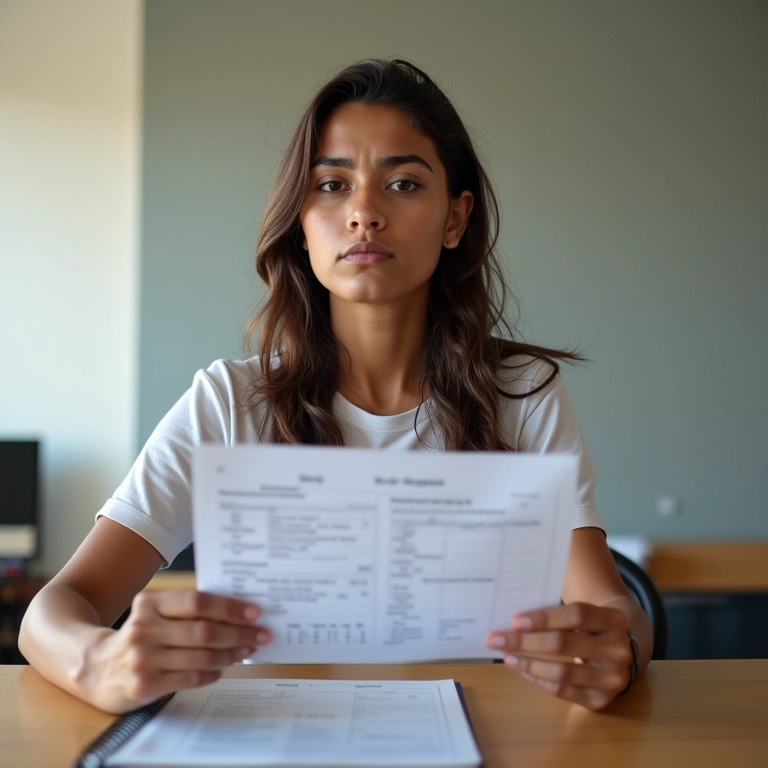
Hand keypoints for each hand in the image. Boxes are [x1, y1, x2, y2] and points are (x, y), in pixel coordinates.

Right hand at [82, 590, 270, 712]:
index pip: (197, 601)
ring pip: (200, 656)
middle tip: (260, 635)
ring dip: (230, 654)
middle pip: (203, 630)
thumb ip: (186, 610)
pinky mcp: (144, 685)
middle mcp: (144, 628)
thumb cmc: (139, 635)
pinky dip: (211, 674)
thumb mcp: (155, 613)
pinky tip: (222, 669)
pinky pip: (189, 678)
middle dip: (238, 633)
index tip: (254, 612)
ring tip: (246, 651)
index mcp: (150, 603)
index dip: (229, 607)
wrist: (96, 668)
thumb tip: (238, 611)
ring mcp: (142, 658)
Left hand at [486, 602, 632, 710]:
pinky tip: (523, 670)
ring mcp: (612, 678)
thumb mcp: (586, 612)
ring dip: (527, 663)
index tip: (514, 621)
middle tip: (495, 639)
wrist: (624, 649)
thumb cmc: (592, 626)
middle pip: (563, 644)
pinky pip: (563, 692)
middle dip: (524, 642)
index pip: (576, 615)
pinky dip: (539, 680)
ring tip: (506, 656)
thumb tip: (514, 621)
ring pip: (562, 671)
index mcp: (614, 620)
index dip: (543, 617)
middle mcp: (618, 650)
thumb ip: (557, 612)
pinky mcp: (601, 699)